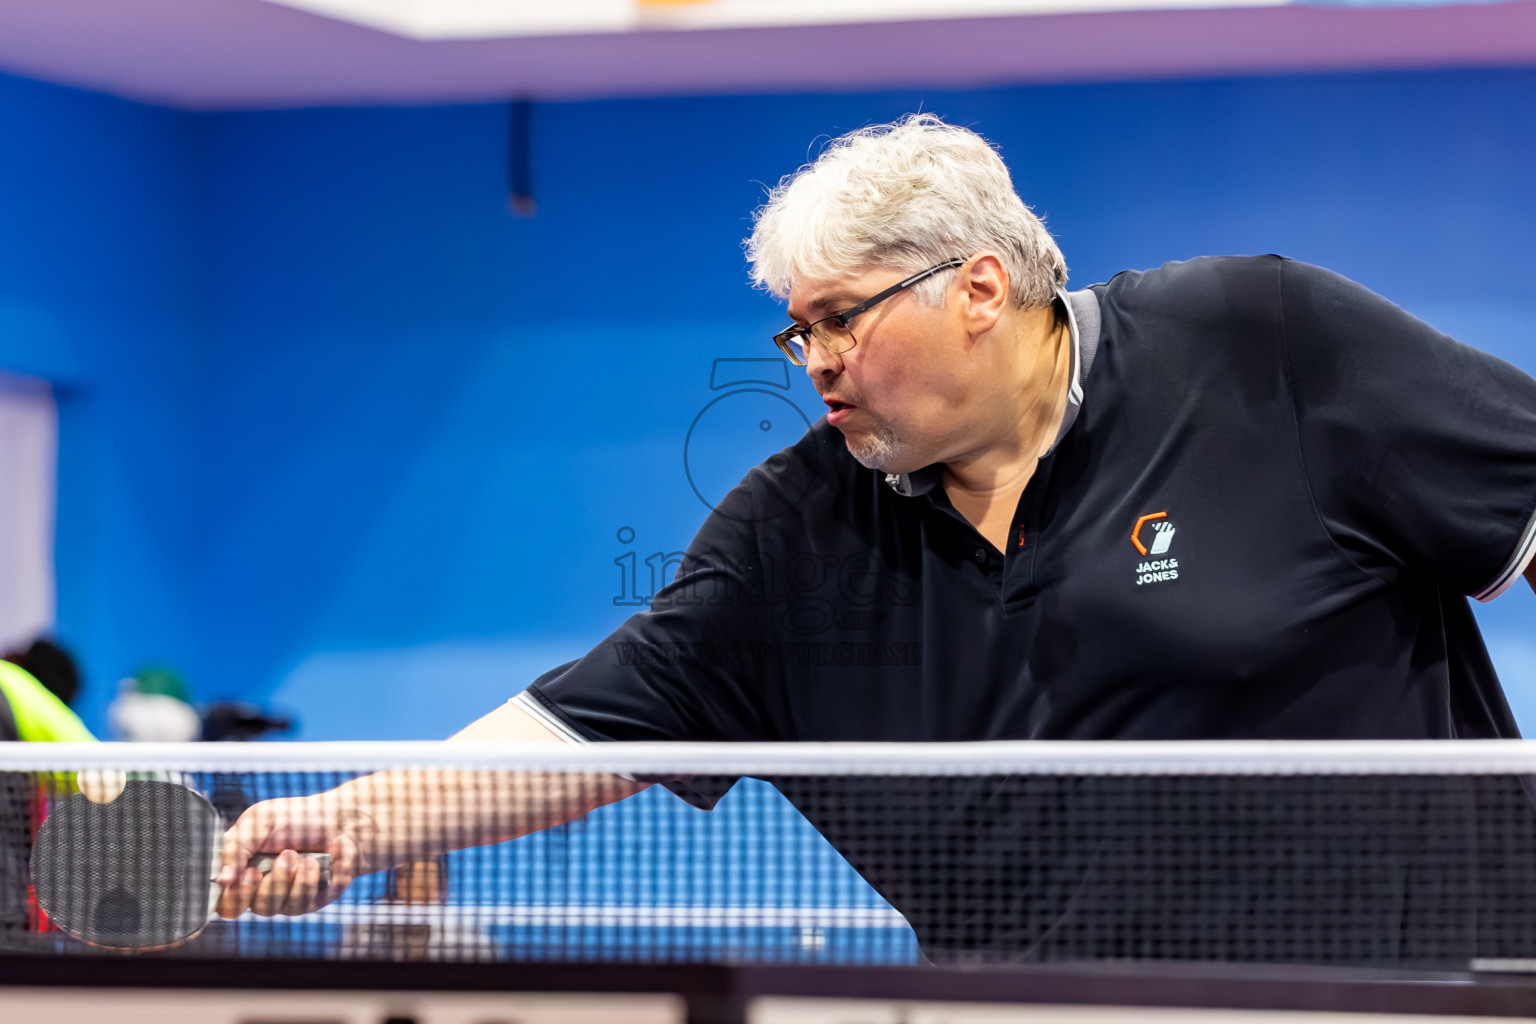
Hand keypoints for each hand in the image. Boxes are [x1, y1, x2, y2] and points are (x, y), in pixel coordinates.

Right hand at [215, 794, 373, 918]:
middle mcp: (261, 888)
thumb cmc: (299, 816)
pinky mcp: (313, 901)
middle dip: (274, 881)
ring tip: (310, 858)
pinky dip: (320, 878)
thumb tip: (221, 880)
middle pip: (254, 908)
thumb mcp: (261, 821)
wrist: (344, 819)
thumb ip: (237, 848)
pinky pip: (309, 904)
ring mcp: (287, 897)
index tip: (252, 873)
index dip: (235, 895)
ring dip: (298, 880)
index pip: (224, 901)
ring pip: (282, 908)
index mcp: (242, 869)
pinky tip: (329, 859)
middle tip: (288, 855)